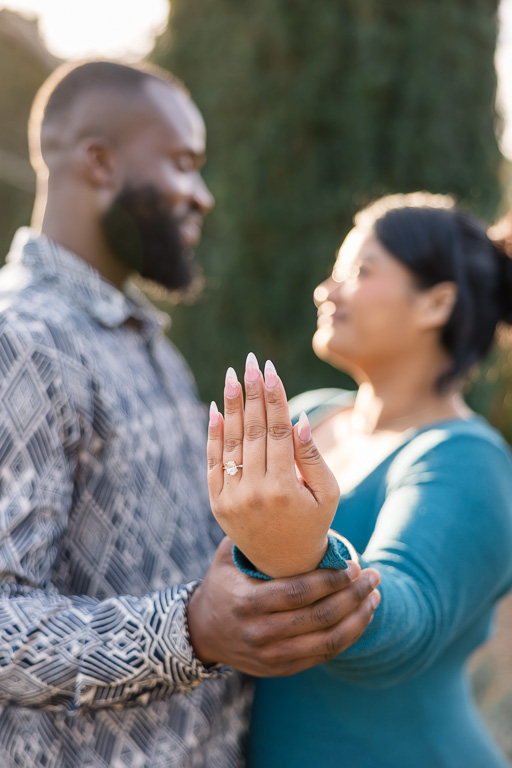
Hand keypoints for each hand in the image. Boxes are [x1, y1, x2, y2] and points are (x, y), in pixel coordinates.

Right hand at [187, 538, 380, 675]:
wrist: (202, 631)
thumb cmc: (223, 582)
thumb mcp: (228, 556)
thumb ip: (254, 535)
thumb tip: (290, 506)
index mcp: (247, 603)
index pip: (298, 593)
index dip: (331, 580)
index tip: (353, 565)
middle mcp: (259, 633)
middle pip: (319, 617)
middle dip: (354, 595)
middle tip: (373, 575)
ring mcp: (272, 656)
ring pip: (328, 641)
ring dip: (359, 617)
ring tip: (375, 595)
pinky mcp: (282, 669)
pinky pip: (324, 655)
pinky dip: (350, 635)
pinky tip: (363, 615)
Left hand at [207, 354, 339, 576]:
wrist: (282, 565)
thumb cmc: (313, 522)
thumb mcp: (327, 493)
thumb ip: (312, 456)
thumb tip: (298, 418)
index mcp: (284, 489)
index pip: (277, 431)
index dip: (274, 397)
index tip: (270, 369)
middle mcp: (253, 492)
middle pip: (253, 431)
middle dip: (252, 392)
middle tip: (249, 361)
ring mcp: (231, 498)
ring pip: (231, 442)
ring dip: (231, 406)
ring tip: (231, 376)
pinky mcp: (216, 503)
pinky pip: (213, 462)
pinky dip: (213, 435)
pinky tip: (215, 409)